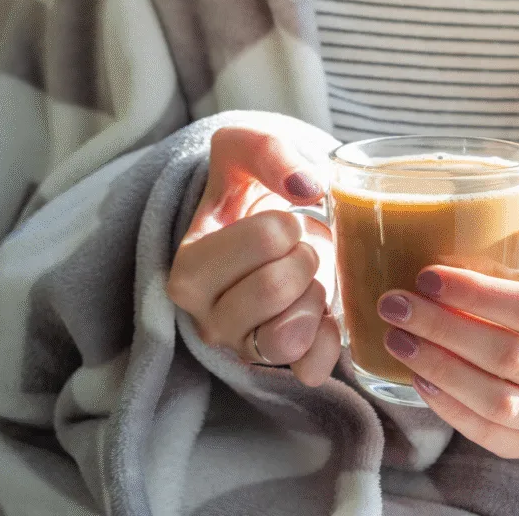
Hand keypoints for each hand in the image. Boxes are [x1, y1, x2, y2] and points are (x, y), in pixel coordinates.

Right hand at [167, 127, 340, 385]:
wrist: (271, 229)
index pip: (265, 241)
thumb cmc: (251, 190)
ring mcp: (243, 348)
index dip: (287, 225)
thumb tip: (306, 186)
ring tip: (309, 279)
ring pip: (289, 337)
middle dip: (306, 257)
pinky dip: (330, 337)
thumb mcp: (244, 150)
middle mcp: (207, 319)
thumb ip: (268, 152)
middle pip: (275, 288)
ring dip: (315, 297)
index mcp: (189, 270)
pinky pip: (312, 368)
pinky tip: (325, 310)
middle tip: (301, 248)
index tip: (282, 221)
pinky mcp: (280, 367)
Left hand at [376, 215, 518, 458]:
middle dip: (444, 329)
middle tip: (396, 305)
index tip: (427, 277)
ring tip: (397, 339)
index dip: (478, 295)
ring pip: (496, 400)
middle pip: (509, 356)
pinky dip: (449, 409)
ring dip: (439, 368)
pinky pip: (488, 433)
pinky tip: (418, 378)